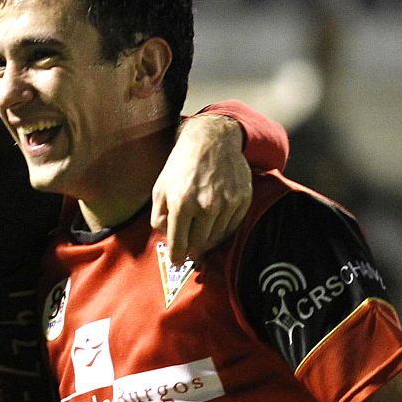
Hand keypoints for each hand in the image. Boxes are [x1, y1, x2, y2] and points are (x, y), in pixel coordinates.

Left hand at [151, 114, 251, 265]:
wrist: (212, 141)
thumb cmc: (182, 165)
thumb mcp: (160, 189)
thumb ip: (159, 217)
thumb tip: (166, 238)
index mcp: (181, 203)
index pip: (179, 244)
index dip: (177, 257)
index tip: (177, 261)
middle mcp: (206, 206)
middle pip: (199, 244)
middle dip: (192, 249)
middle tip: (189, 249)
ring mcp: (227, 204)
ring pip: (217, 238)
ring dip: (208, 239)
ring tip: (201, 233)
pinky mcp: (242, 200)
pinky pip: (232, 226)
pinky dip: (223, 229)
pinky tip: (215, 221)